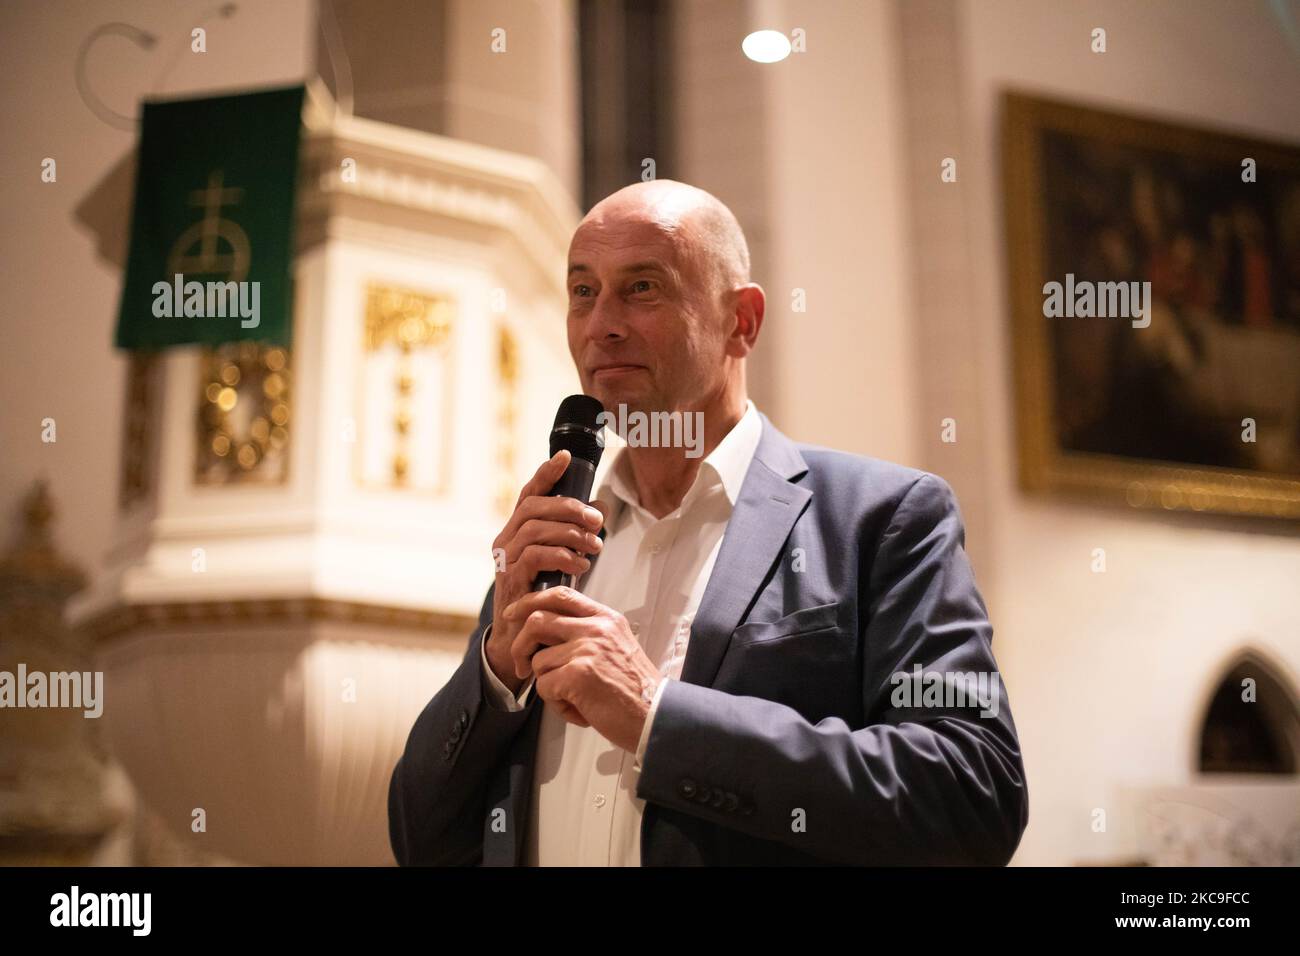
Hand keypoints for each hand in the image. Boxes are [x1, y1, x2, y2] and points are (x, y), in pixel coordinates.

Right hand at [485, 451, 605, 695]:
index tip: (564, 457)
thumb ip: (577, 535)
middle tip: (597, 521)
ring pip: (535, 528)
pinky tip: (581, 563)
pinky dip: (562, 554)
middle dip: (569, 507)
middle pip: (533, 506)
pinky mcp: (509, 578)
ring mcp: (504, 558)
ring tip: (594, 545)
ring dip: (570, 532)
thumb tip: (602, 508)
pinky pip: (535, 555)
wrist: (521, 640)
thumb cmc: (544, 597)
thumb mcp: (563, 561)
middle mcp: (505, 539)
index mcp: (517, 530)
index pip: (529, 494)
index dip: (545, 474)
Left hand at [503, 586, 660, 753]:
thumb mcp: (616, 646)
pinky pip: (545, 686)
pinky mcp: (578, 674)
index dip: (530, 601)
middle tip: (522, 665)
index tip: (514, 613)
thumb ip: (587, 634)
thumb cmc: (634, 689)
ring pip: (539, 661)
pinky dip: (556, 704)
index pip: (561, 595)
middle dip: (520, 645)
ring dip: (548, 685)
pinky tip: (579, 709)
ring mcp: (587, 649)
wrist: (655, 715)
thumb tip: (547, 636)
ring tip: (573, 698)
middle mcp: (596, 628)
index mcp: (605, 618)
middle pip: (537, 620)